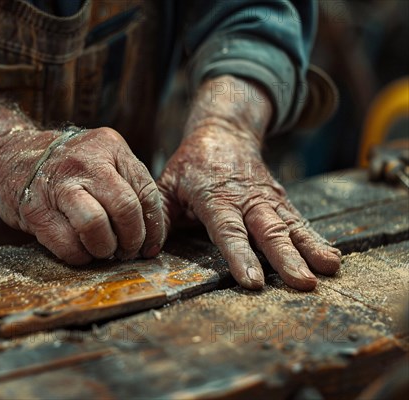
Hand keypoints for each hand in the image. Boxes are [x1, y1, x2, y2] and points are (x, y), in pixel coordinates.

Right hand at [0, 127, 165, 264]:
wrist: (9, 155)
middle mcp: (85, 163)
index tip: (151, 245)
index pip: (146, 192)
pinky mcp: (35, 210)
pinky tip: (80, 252)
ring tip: (102, 250)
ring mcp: (58, 185)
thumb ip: (127, 183)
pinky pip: (67, 245)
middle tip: (127, 251)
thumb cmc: (65, 165)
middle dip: (132, 240)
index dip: (154, 227)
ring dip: (105, 249)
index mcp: (109, 147)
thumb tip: (152, 233)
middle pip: (125, 208)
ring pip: (96, 226)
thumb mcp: (101, 157)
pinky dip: (79, 257)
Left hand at [158, 124, 340, 290]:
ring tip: (328, 271)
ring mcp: (267, 198)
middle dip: (286, 259)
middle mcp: (246, 199)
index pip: (229, 231)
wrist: (224, 131)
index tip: (253, 282)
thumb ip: (157, 214)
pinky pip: (300, 221)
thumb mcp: (166, 183)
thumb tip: (148, 249)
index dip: (240, 256)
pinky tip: (332, 258)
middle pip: (268, 231)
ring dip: (309, 249)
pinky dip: (316, 239)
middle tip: (301, 283)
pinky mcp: (280, 199)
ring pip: (290, 226)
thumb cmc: (191, 164)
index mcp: (215, 197)